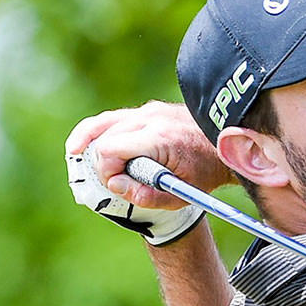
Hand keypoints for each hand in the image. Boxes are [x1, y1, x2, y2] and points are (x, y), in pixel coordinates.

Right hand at [65, 100, 234, 209]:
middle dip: (100, 161)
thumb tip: (116, 185)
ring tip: (74, 151)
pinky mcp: (151, 110)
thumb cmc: (207, 172)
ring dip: (90, 139)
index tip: (117, 186)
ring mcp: (151, 111)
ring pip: (106, 122)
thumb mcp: (181, 194)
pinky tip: (87, 141)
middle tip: (110, 180)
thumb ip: (146, 195)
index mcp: (159, 138)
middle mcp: (152, 119)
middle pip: (105, 136)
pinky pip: (117, 118)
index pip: (111, 150)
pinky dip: (101, 130)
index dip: (107, 171)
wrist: (231, 144)